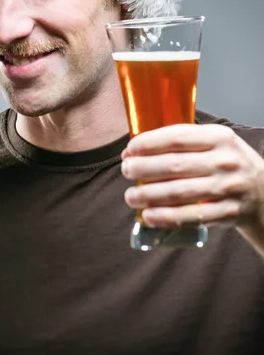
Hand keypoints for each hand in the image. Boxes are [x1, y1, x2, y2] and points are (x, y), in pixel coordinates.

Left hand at [121, 124, 263, 253]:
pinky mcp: (228, 212)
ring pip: (179, 192)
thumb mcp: (215, 143)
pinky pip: (192, 216)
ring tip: (130, 196)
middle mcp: (225, 160)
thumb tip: (139, 148)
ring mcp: (228, 187)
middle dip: (143, 168)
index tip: (129, 149)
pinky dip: (167, 217)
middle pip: (174, 165)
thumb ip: (184, 142)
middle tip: (126, 171)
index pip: (177, 137)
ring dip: (148, 195)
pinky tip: (148, 216)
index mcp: (219, 137)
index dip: (148, 143)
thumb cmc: (228, 163)